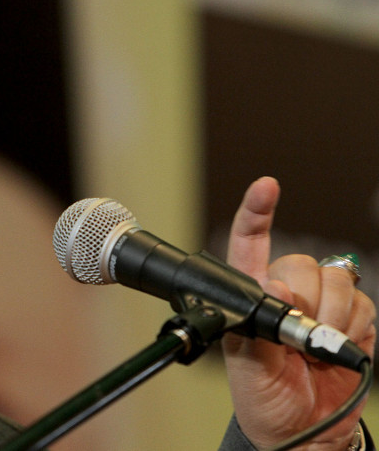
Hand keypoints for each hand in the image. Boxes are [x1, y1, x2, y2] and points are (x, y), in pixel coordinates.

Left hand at [222, 177, 375, 449]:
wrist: (301, 429)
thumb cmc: (261, 395)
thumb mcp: (247, 363)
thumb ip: (261, 323)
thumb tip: (279, 289)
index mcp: (250, 295)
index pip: (249, 244)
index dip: (256, 211)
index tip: (266, 186)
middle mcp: (286, 291)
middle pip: (304, 263)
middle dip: (305, 301)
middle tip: (296, 336)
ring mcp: (321, 304)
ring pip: (338, 280)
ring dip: (332, 318)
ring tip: (313, 347)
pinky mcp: (352, 319)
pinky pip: (364, 303)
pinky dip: (356, 329)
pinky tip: (338, 347)